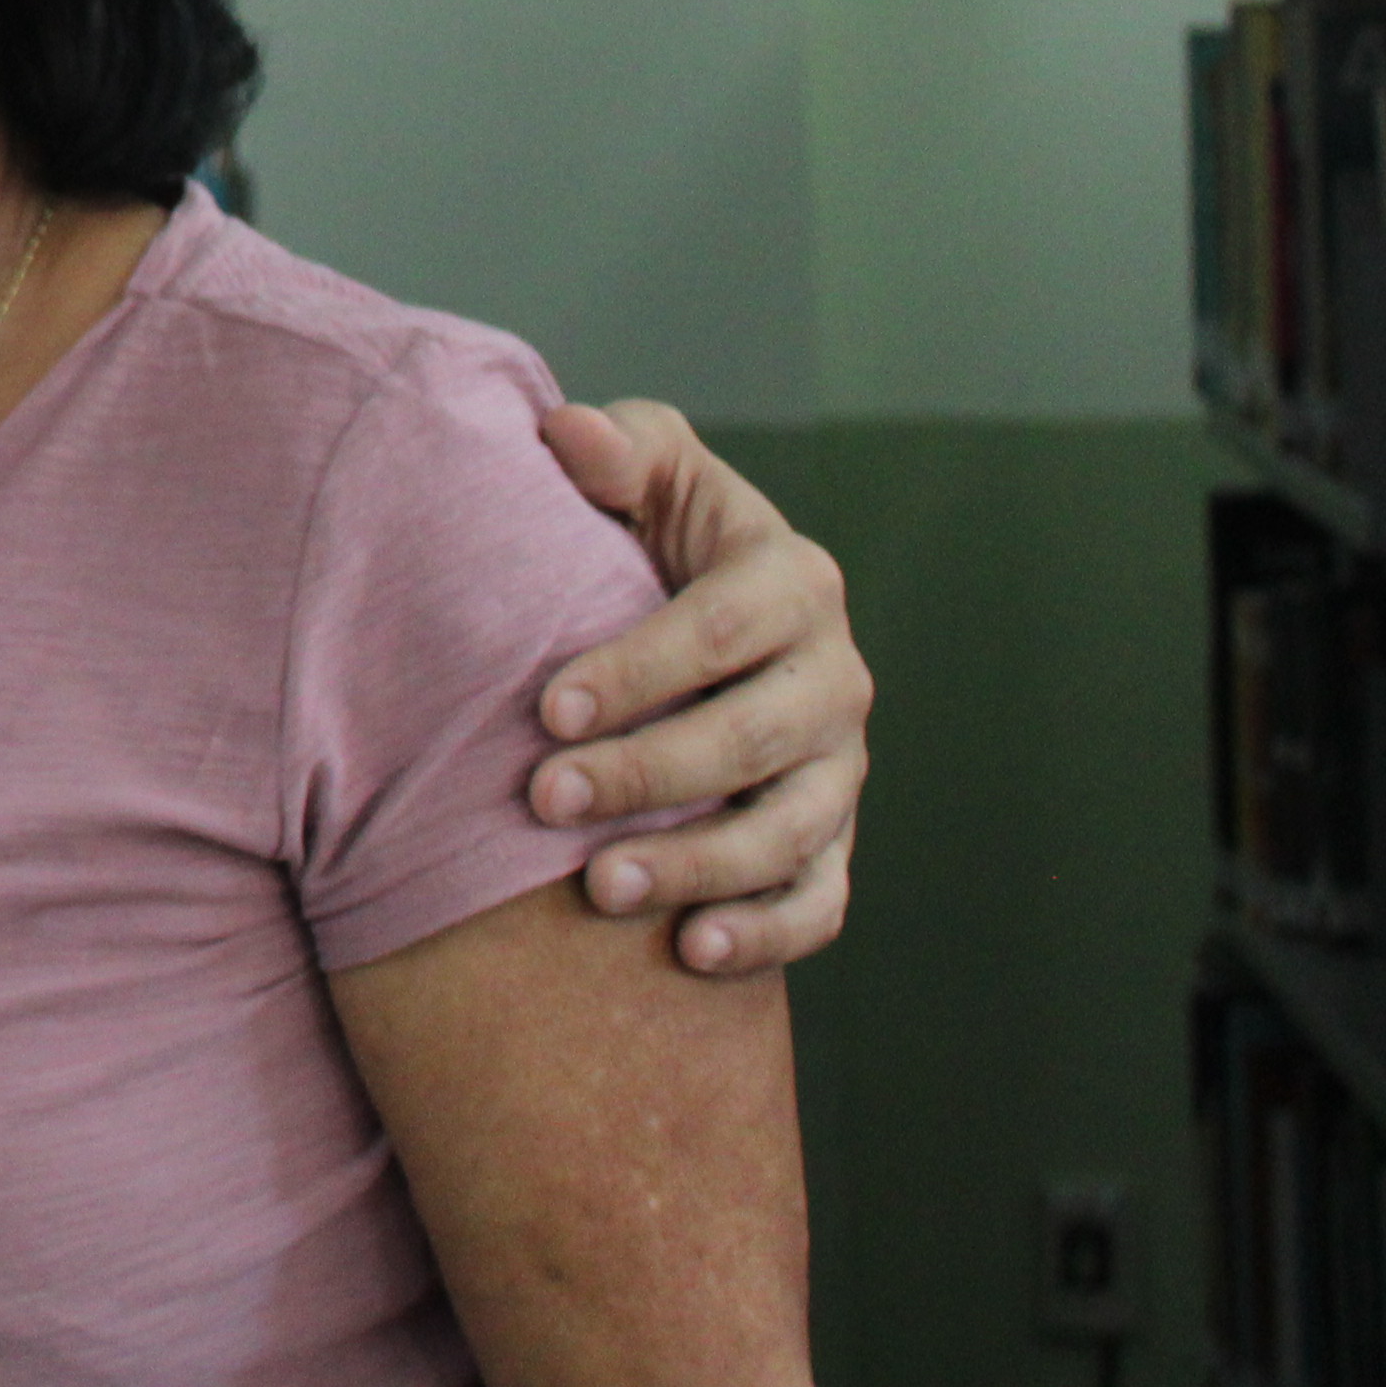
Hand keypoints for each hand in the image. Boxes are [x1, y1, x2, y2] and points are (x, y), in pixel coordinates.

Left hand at [525, 399, 864, 979]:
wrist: (687, 607)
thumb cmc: (647, 528)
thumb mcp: (641, 471)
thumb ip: (614, 449)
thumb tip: (568, 433)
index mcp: (791, 579)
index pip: (718, 630)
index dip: (636, 671)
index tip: (547, 708)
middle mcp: (834, 676)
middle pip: (752, 738)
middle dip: (647, 775)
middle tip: (545, 800)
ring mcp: (840, 767)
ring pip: (791, 831)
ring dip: (699, 867)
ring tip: (601, 889)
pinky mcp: (833, 839)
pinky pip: (821, 900)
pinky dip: (766, 933)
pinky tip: (690, 953)